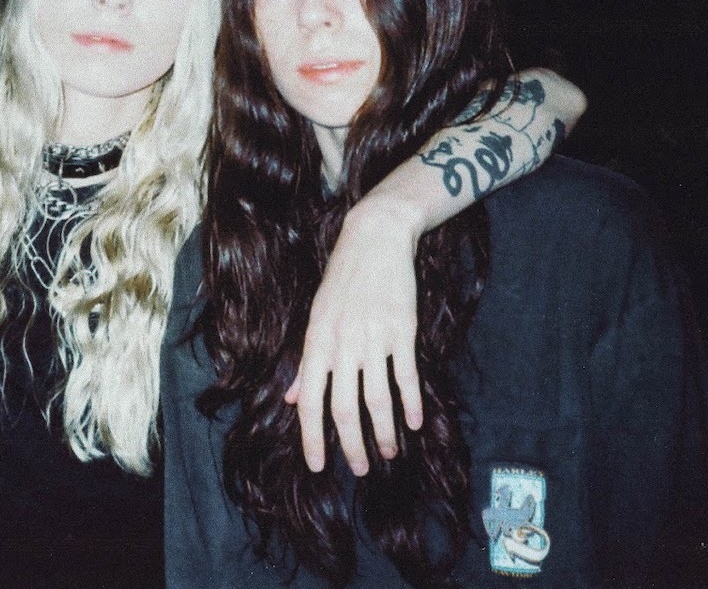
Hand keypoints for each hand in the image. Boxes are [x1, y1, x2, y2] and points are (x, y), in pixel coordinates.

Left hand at [286, 196, 423, 475]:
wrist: (375, 237)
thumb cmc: (342, 278)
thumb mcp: (316, 316)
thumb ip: (308, 362)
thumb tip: (294, 399)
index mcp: (317, 341)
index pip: (310, 400)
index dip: (312, 437)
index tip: (317, 465)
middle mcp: (342, 343)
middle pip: (344, 407)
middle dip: (351, 445)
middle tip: (360, 469)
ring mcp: (372, 337)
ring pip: (377, 398)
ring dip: (384, 432)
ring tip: (389, 453)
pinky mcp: (401, 330)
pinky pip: (405, 376)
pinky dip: (410, 403)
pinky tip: (413, 423)